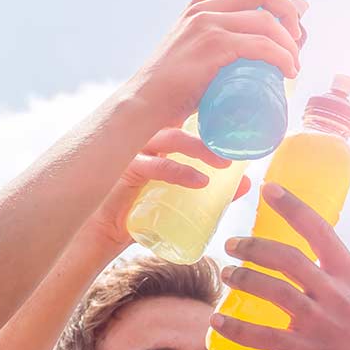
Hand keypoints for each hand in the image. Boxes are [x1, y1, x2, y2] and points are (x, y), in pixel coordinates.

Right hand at [88, 128, 249, 250]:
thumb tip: (247, 183)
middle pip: (182, 122)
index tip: (240, 121)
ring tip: (223, 164)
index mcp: (159, 141)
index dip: (211, 115)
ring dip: (199, 148)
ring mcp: (133, 152)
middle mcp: (146, 140)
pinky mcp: (124, 170)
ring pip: (170, 138)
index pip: (187, 119)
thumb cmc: (141, 212)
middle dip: (211, 131)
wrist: (102, 233)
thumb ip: (212, 191)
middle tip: (237, 146)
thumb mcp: (183, 199)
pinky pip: (155, 165)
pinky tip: (199, 181)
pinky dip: (179, 172)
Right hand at [129, 0, 302, 129]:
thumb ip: (209, 54)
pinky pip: (261, 45)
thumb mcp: (185, 61)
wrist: (141, 105)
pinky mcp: (214, 47)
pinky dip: (282, 57)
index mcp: (193, 12)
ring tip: (293, 64)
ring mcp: (207, 28)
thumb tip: (241, 63)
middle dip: (286, 8)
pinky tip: (288, 69)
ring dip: (289, 42)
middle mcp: (201, 13)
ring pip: (266, 20)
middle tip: (296, 36)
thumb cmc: (164, 93)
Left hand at [211, 184, 349, 349]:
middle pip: (290, 259)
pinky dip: (237, 328)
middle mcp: (338, 295)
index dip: (294, 207)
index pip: (321, 231)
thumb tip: (296, 265)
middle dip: (255, 247)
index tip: (269, 189)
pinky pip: (266, 336)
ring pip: (277, 292)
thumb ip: (330, 283)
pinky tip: (217, 321)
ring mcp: (324, 323)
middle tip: (231, 244)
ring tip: (225, 275)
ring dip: (245, 280)